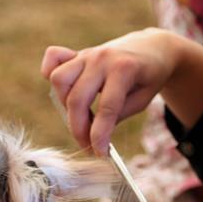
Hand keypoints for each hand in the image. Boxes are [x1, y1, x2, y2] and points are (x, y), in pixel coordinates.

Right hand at [41, 28, 178, 154]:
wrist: (152, 47)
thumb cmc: (149, 76)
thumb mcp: (143, 99)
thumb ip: (117, 114)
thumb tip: (94, 135)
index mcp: (124, 69)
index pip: (107, 108)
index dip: (100, 135)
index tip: (100, 154)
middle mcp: (101, 59)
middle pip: (78, 98)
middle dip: (79, 129)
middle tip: (87, 145)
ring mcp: (87, 54)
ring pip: (60, 79)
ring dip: (65, 105)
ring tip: (81, 117)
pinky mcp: (78, 53)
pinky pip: (53, 58)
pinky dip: (50, 73)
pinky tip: (62, 91)